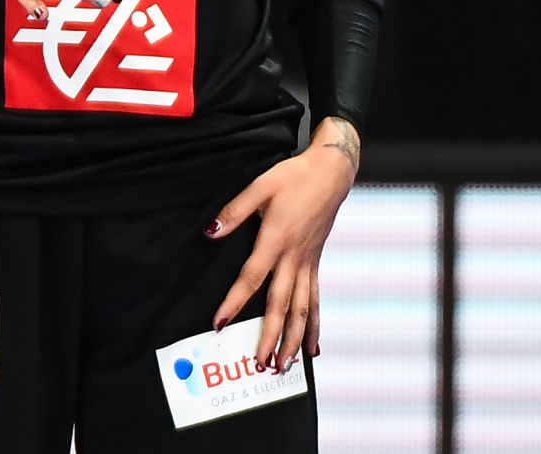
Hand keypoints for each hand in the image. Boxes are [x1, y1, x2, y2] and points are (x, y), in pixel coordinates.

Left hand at [206, 117, 360, 372]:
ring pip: (302, 310)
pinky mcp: (316, 263)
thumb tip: (210, 233)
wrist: (331, 173)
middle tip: (260, 365)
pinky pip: (315, 301)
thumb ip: (235, 211)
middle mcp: (295, 257)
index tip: (219, 323)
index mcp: (277, 239)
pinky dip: (315, 326)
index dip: (234, 302)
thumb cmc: (293, 176)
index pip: (251, 278)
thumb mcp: (260, 185)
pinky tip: (314, 348)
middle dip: (270, 337)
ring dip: (294, 341)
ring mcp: (308, 263)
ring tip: (284, 367)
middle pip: (281, 305)